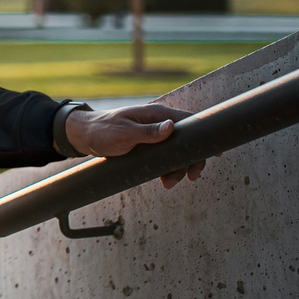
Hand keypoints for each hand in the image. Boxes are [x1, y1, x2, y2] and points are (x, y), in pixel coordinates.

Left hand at [65, 103, 208, 189]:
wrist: (84, 136)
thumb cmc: (102, 130)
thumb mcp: (124, 133)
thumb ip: (147, 131)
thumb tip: (171, 127)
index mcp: (157, 114)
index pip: (189, 122)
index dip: (204, 135)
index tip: (215, 153)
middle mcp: (159, 122)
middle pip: (187, 141)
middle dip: (190, 160)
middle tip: (189, 177)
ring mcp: (154, 134)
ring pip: (177, 152)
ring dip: (178, 168)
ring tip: (168, 183)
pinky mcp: (149, 145)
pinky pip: (166, 157)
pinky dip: (168, 168)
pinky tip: (164, 178)